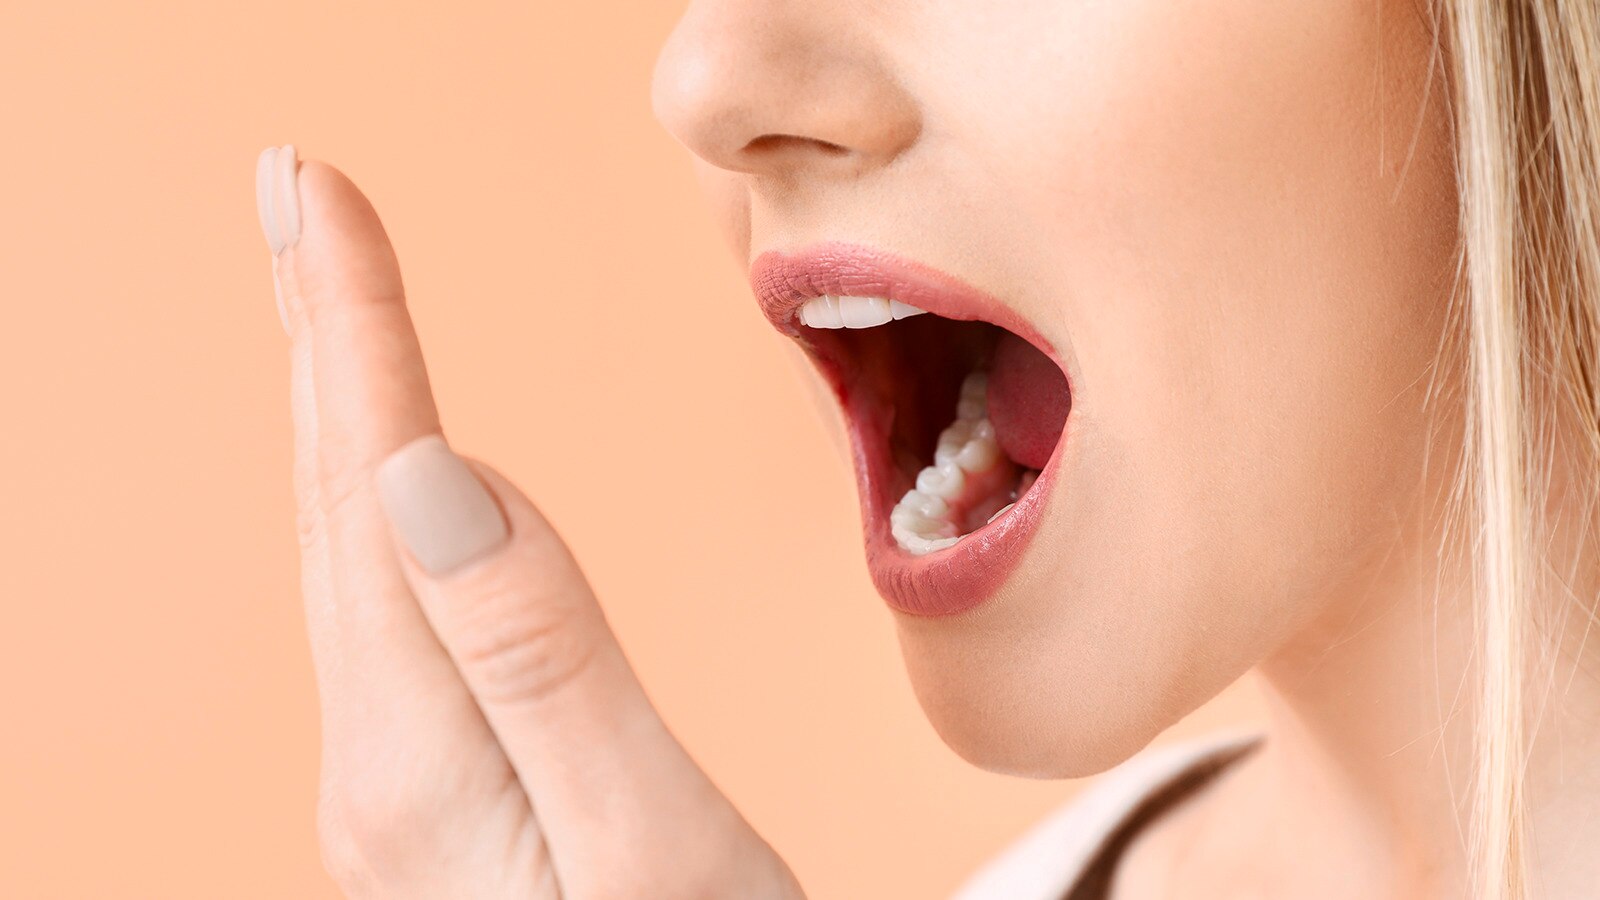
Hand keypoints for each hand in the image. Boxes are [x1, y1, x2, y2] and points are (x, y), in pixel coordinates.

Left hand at [256, 146, 801, 899]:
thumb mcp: (642, 847)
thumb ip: (539, 665)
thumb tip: (433, 479)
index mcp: (421, 759)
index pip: (374, 491)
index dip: (349, 329)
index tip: (314, 191)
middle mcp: (381, 764)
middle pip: (334, 507)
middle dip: (317, 337)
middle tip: (296, 198)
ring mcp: (401, 785)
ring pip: (351, 555)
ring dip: (338, 410)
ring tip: (327, 301)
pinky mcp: (440, 794)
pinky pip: (388, 612)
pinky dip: (378, 503)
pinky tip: (388, 479)